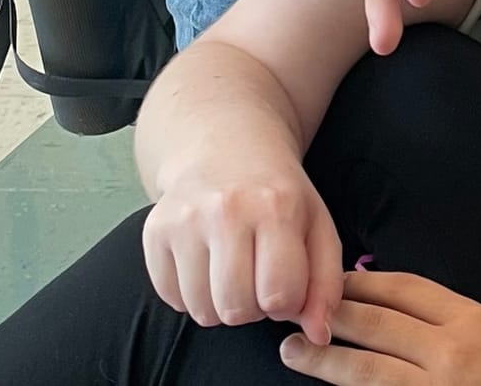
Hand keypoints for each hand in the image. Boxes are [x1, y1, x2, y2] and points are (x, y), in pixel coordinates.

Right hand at [142, 151, 341, 346]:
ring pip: (201, 311)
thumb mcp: (317, 225)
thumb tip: (319, 334)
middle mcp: (226, 211)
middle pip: (236, 309)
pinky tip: (206, 263)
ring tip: (232, 271)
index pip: (279, 296)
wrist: (226, 146)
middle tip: (257, 278)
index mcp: (276, 207)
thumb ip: (326, 283)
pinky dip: (190, 294)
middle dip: (252, 307)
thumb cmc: (278, 193)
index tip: (285, 282)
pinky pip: (171, 299)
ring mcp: (185, 220)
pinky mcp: (154, 231)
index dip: (286, 302)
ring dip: (220, 304)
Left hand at [278, 271, 480, 385]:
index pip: (405, 291)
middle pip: (377, 325)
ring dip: (325, 360)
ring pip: (368, 372)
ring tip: (292, 353)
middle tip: (294, 310)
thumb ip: (457, 320)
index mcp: (472, 321)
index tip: (334, 280)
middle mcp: (451, 353)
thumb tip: (403, 309)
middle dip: (332, 315)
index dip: (364, 284)